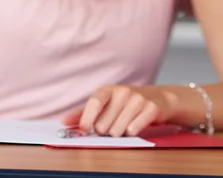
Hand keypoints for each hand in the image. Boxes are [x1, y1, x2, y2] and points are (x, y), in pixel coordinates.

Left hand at [62, 85, 177, 136]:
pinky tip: (135, 125)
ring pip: (118, 131)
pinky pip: (134, 129)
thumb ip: (84, 113)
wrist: (159, 98)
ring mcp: (137, 99)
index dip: (86, 119)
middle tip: (113, 124)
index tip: (83, 130)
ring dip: (120, 133)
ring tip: (125, 124)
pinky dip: (133, 132)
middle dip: (106, 130)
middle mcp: (122, 92)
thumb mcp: (106, 103)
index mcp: (108, 90)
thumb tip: (63, 121)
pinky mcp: (151, 108)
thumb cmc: (127, 103)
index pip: (94, 103)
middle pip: (104, 124)